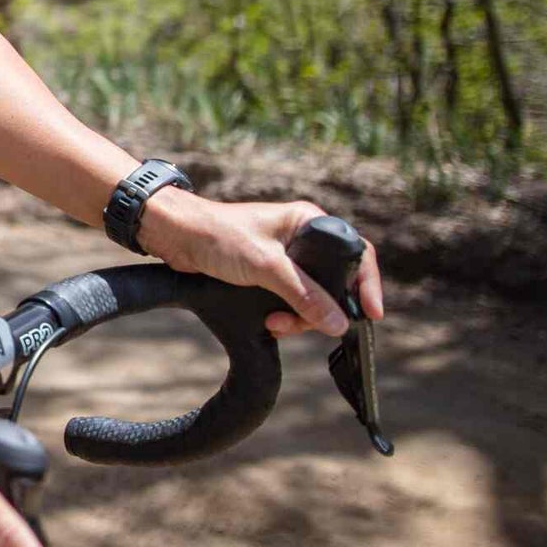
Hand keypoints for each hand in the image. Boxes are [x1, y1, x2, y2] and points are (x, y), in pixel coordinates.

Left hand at [139, 193, 387, 338]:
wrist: (174, 237)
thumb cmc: (217, 235)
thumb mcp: (266, 266)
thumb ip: (304, 293)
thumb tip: (338, 321)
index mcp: (308, 223)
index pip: (355, 252)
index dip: (367, 284)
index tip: (371, 313)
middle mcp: (301, 239)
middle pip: (333, 284)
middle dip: (320, 310)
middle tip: (300, 323)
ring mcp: (284, 259)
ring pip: (311, 298)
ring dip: (299, 317)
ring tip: (276, 323)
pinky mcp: (267, 275)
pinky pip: (290, 302)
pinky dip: (285, 316)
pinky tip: (270, 323)